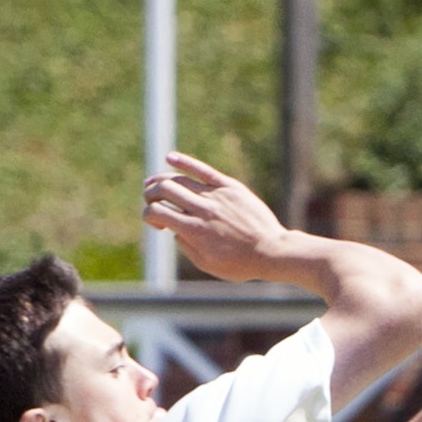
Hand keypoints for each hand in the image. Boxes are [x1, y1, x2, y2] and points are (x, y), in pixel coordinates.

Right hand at [140, 155, 302, 283]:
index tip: (158, 224)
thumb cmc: (241, 264)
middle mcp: (203, 210)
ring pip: (180, 179)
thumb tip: (173, 229)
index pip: (156, 212)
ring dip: (161, 180)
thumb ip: (185, 246)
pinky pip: (204, 170)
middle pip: (164, 190)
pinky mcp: (231, 187)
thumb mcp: (207, 264)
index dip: (148, 216)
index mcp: (193, 230)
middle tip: (152, 201)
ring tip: (155, 185)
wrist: (273, 251)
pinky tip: (170, 157)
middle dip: (150, 194)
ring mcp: (217, 196)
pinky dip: (184, 162)